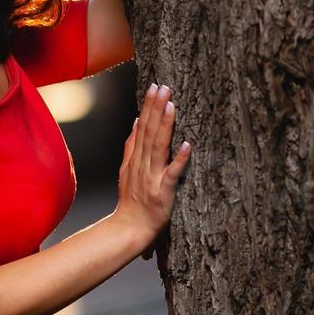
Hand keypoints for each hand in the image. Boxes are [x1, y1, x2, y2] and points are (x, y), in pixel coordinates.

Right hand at [112, 82, 191, 253]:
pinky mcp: (162, 191)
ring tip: (170, 105)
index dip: (148, 106)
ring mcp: (152, 177)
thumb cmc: (132, 200)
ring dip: (164, 125)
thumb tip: (137, 121)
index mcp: (135, 158)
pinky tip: (186, 144)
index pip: (142, 127)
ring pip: (158, 147)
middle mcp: (142, 164)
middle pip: (149, 132)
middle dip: (155, 108)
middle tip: (163, 87)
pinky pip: (172, 173)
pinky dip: (178, 159)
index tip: (155, 87)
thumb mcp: (127, 170)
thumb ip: (132, 146)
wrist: (130, 227)